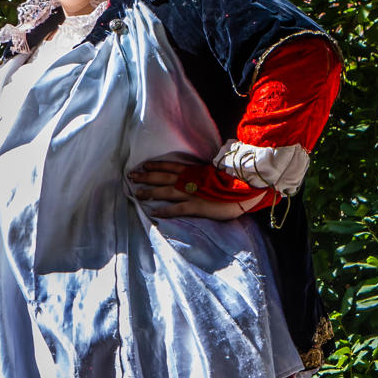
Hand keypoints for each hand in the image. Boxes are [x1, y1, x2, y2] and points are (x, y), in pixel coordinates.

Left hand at [128, 160, 262, 221]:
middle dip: (146, 177)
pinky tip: (154, 212)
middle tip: (131, 176)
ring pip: (165, 191)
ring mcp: (192, 193)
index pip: (171, 166)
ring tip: (136, 193)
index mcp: (194, 171)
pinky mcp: (197, 206)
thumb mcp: (215, 172)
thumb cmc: (233, 181)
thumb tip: (195, 174)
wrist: (246, 188)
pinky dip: (165, 211)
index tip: (144, 165)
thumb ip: (202, 174)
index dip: (156, 165)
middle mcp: (189, 180)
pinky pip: (177, 209)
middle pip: (162, 177)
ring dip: (150, 192)